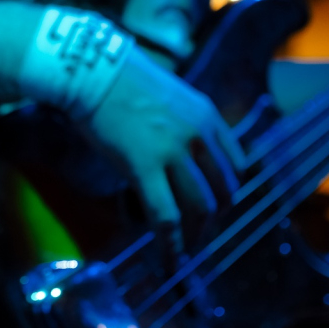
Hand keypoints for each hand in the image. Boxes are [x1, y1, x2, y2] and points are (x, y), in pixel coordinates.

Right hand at [82, 46, 245, 256]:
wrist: (91, 68)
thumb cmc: (121, 77)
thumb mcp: (171, 95)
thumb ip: (185, 123)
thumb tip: (182, 156)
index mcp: (208, 115)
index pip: (237, 164)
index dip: (229, 192)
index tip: (218, 206)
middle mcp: (198, 134)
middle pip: (223, 190)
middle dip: (215, 218)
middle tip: (200, 233)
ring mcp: (173, 151)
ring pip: (199, 206)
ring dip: (195, 234)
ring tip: (185, 248)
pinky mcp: (143, 167)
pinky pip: (164, 215)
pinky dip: (171, 243)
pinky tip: (169, 259)